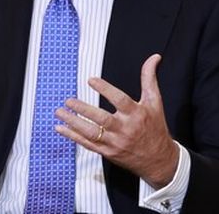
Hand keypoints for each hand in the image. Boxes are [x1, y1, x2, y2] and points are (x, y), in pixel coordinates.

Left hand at [54, 54, 178, 187]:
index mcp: (136, 114)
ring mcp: (115, 142)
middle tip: (69, 100)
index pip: (119, 100)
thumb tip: (154, 57)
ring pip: (92, 133)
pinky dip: (73, 136)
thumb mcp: (154, 101)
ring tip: (60, 112)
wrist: (159, 159)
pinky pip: (88, 144)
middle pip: (102, 119)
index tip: (90, 80)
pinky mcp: (108, 152)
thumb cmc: (155, 127)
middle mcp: (125, 129)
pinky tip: (61, 128)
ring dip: (73, 123)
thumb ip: (149, 78)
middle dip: (83, 109)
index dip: (105, 89)